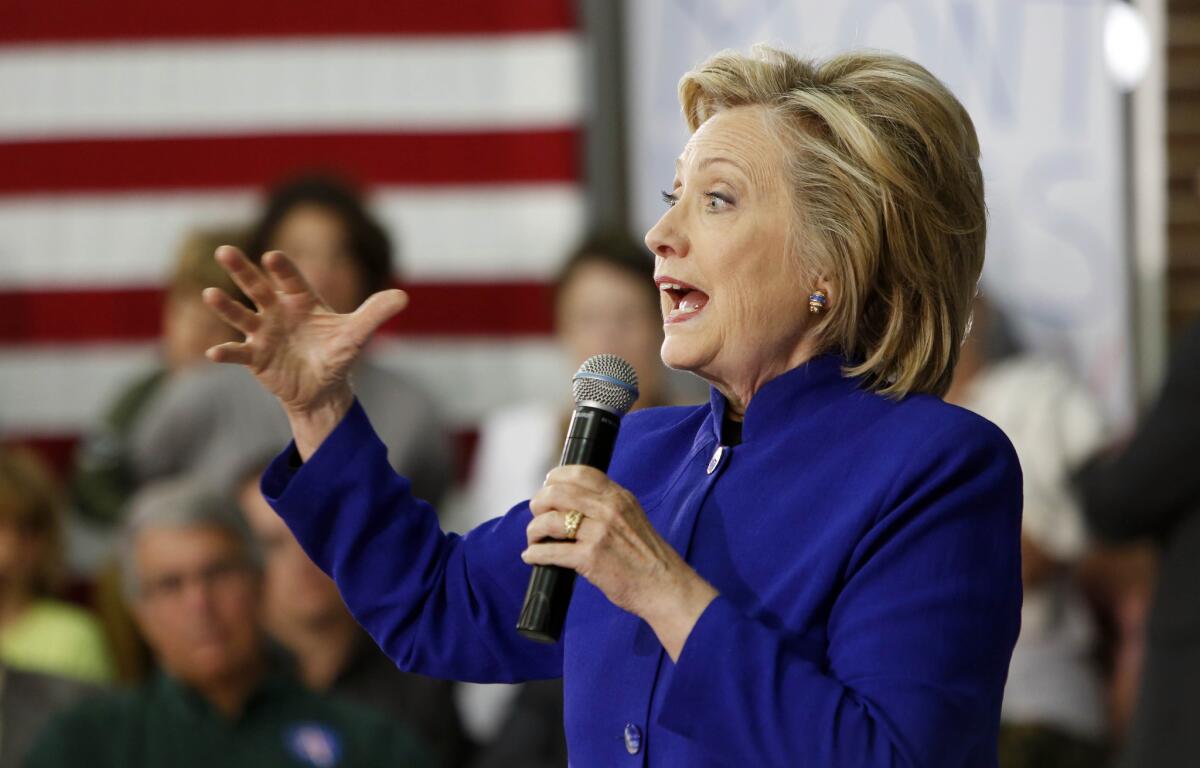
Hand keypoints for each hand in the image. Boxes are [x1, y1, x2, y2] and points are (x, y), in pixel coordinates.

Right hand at [203, 246, 407, 457]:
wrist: (323, 388)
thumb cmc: (336, 354)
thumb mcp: (356, 335)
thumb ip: (375, 314)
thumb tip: (403, 297)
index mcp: (301, 300)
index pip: (290, 279)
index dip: (282, 269)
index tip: (272, 256)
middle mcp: (277, 311)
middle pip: (257, 287)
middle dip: (242, 270)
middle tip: (224, 250)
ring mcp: (263, 333)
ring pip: (241, 316)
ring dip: (226, 306)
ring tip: (209, 294)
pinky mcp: (255, 358)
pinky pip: (238, 353)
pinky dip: (227, 352)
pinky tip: (214, 353)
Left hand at [522, 466, 717, 659]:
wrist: (664, 586)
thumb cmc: (647, 556)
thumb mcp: (632, 517)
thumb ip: (608, 506)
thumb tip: (574, 503)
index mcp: (618, 497)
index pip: (580, 473)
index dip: (556, 478)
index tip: (547, 487)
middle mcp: (608, 509)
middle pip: (557, 493)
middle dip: (539, 503)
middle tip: (537, 514)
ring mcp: (599, 533)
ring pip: (550, 521)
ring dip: (534, 529)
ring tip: (534, 538)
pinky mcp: (590, 558)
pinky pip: (551, 551)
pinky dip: (535, 553)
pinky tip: (531, 556)